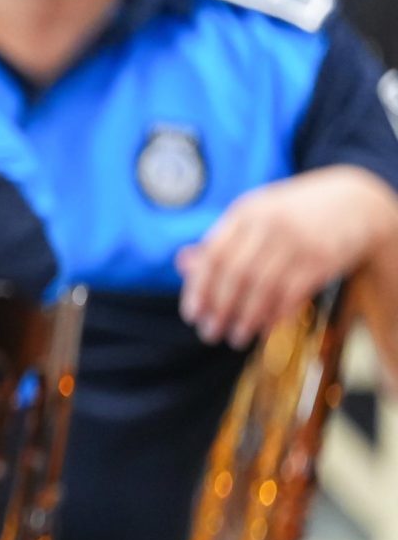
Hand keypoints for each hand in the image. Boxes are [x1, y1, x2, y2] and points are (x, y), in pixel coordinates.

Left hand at [176, 168, 397, 347]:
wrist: (355, 201)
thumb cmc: (292, 213)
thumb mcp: (255, 216)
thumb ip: (221, 240)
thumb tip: (183, 264)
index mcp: (246, 212)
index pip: (213, 255)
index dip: (199, 289)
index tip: (192, 315)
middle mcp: (270, 224)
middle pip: (236, 274)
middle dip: (220, 309)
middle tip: (209, 333)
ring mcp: (299, 241)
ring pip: (264, 287)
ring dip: (246, 318)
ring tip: (234, 338)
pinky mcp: (323, 259)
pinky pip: (292, 293)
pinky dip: (275, 314)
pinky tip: (263, 328)